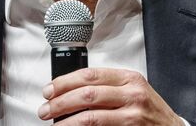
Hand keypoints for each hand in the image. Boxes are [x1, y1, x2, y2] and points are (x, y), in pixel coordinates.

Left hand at [38, 67, 183, 124]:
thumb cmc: (150, 112)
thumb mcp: (133, 91)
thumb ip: (107, 88)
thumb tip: (70, 91)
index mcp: (129, 78)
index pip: (90, 74)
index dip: (65, 82)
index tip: (49, 90)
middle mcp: (132, 93)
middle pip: (87, 94)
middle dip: (60, 102)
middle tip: (45, 109)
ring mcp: (134, 114)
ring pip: (91, 116)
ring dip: (67, 121)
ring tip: (54, 124)